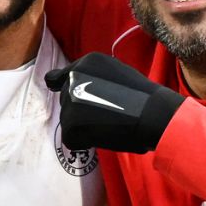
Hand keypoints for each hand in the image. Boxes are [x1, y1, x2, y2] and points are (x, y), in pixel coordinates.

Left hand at [44, 53, 186, 153]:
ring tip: (108, 124)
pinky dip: (85, 142)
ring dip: (84, 127)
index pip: (58, 79)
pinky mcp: (71, 123)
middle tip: (107, 114)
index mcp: (85, 63)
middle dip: (81, 112)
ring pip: (69, 122)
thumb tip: (53, 82)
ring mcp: (70, 101)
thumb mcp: (114, 72)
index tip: (71, 99)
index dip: (63, 90)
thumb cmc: (142, 96)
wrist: (153, 113)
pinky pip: (71, 140)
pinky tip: (104, 135)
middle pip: (66, 103)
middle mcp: (73, 79)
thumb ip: (89, 77)